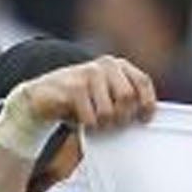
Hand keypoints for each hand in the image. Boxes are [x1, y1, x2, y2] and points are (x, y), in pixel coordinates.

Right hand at [19, 56, 154, 130]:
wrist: (43, 96)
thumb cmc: (82, 101)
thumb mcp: (107, 96)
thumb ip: (127, 100)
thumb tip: (148, 117)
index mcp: (118, 66)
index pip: (142, 82)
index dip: (147, 103)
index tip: (143, 120)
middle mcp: (105, 65)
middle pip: (127, 97)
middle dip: (122, 117)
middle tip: (113, 124)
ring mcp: (87, 73)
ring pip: (109, 111)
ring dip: (104, 124)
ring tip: (95, 122)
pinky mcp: (72, 87)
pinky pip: (91, 117)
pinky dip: (89, 125)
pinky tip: (81, 120)